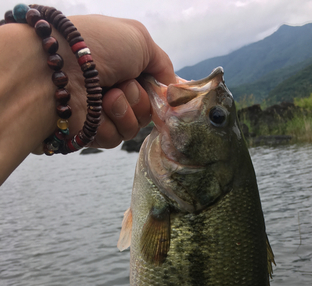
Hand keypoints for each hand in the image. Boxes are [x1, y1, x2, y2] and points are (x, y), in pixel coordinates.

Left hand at [64, 15, 175, 148]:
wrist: (57, 69)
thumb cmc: (96, 45)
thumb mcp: (139, 40)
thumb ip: (162, 63)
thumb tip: (173, 86)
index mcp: (124, 67)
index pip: (153, 89)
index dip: (159, 92)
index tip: (162, 91)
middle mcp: (114, 89)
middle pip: (148, 110)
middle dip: (140, 98)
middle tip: (122, 83)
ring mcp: (103, 113)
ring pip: (134, 126)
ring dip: (126, 109)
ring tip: (106, 95)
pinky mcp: (93, 133)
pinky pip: (117, 137)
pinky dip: (111, 123)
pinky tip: (96, 110)